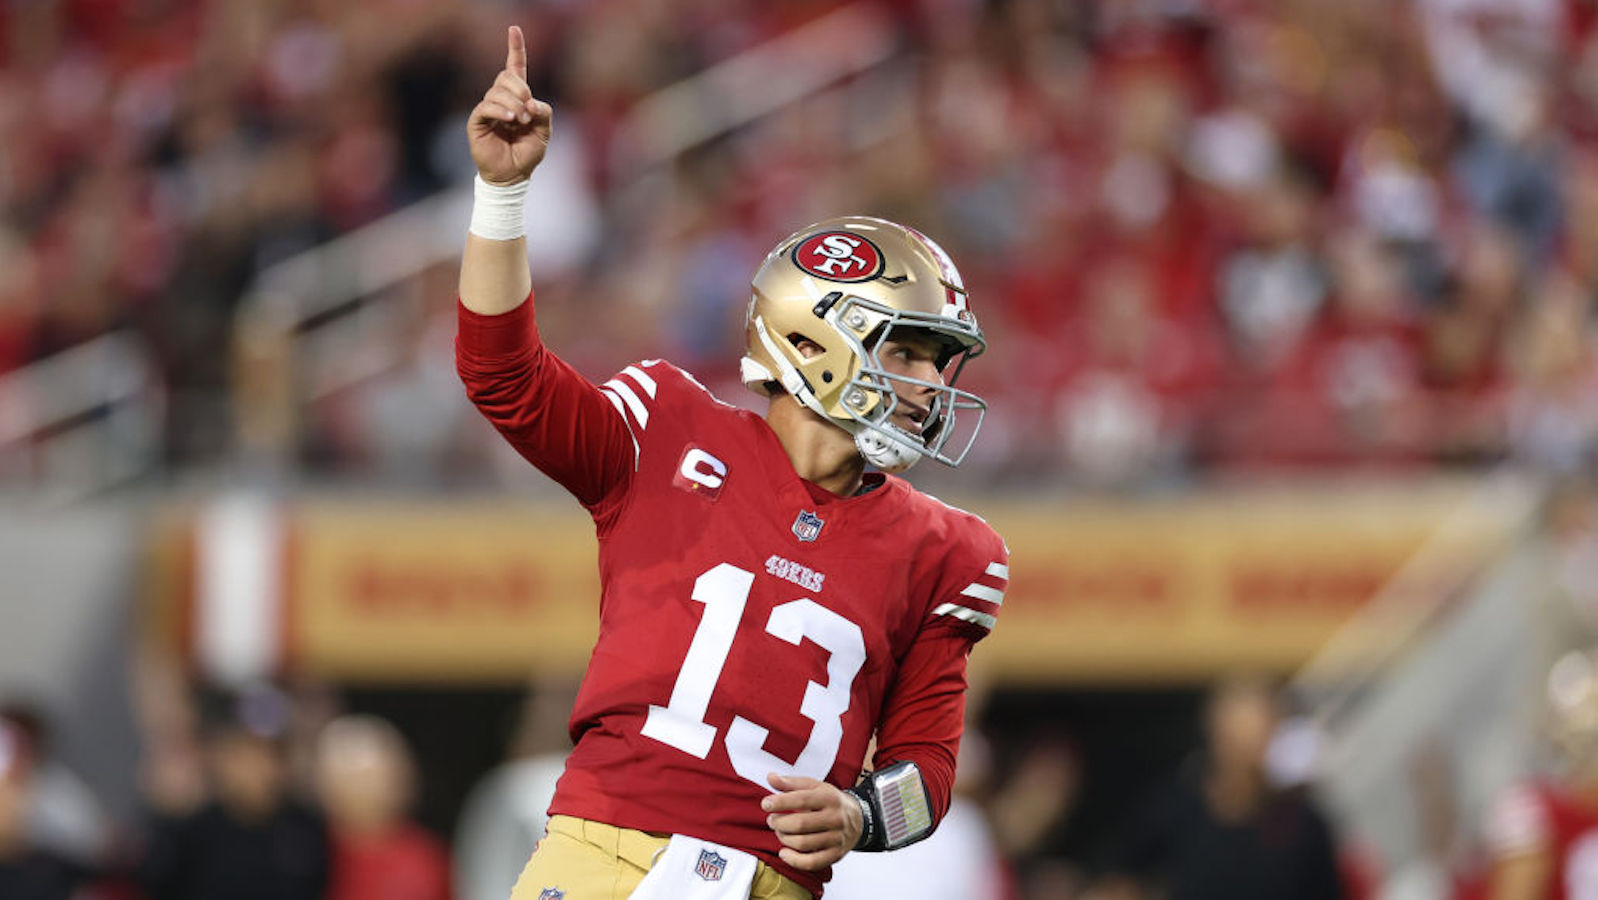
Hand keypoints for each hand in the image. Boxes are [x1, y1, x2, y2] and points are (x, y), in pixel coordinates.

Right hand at [467, 26, 552, 184]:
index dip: (515, 48)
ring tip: (521, 123)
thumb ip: (543, 112)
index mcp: (518, 97)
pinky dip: (501, 111)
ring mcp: (488, 109)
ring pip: (497, 91)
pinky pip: (486, 107)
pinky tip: (510, 120)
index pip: (515, 67)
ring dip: (514, 105)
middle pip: (506, 76)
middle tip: (529, 112)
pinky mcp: (477, 121)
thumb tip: (530, 102)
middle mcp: (501, 99)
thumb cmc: (527, 152)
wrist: (514, 175)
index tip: (514, 28)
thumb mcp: (545, 131)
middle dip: (521, 89)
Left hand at [761, 772, 862, 870]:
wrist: (859, 819)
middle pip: (800, 824)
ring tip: (780, 832)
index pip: (802, 799)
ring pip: (803, 843)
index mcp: (829, 798)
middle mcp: (835, 818)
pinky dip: (794, 860)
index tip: (766, 804)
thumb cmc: (831, 802)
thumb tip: (770, 778)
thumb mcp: (814, 787)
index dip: (781, 802)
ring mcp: (836, 838)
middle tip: (772, 820)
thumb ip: (791, 783)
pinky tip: (784, 852)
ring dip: (784, 839)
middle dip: (780, 823)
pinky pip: (812, 862)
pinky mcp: (835, 854)